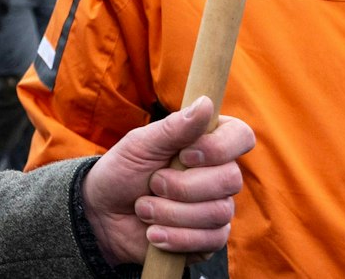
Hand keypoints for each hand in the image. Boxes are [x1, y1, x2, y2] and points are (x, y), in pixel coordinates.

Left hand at [80, 96, 254, 264]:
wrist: (104, 215)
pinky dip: (175, 237)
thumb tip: (206, 103)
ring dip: (171, 212)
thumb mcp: (140, 144)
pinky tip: (153, 234)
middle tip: (153, 184)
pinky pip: (210, 241)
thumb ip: (174, 127)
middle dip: (183, 186)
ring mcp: (218, 207)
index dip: (219, 148)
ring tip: (144, 209)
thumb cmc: (123, 171)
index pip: (241, 136)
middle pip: (231, 179)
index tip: (185, 154)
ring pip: (218, 212)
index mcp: (207, 141)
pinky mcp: (210, 238)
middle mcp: (219, 173)